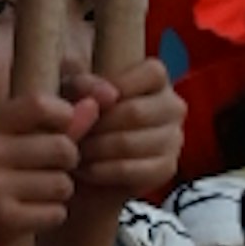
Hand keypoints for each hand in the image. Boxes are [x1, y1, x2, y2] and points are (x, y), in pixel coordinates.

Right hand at [0, 89, 91, 245]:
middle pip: (63, 147)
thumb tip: (98, 102)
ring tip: (33, 192)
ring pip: (63, 183)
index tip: (60, 128)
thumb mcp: (12, 137)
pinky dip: (50, 215)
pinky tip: (28, 213)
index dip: (63, 116)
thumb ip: (57, 119)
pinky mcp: (1, 220)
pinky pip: (56, 212)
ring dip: (57, 192)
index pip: (41, 104)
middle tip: (46, 169)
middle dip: (65, 162)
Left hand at [73, 61, 183, 207]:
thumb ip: (84, 83)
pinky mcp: (166, 168)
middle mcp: (172, 106)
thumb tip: (108, 95)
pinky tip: (87, 169)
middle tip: (71, 134)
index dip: (115, 87)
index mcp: (156, 77)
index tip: (86, 102)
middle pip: (135, 112)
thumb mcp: (74, 90)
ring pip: (129, 143)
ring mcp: (173, 138)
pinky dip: (102, 171)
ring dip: (94, 150)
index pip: (151, 74)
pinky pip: (131, 170)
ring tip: (74, 151)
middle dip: (96, 125)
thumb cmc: (81, 113)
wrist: (84, 158)